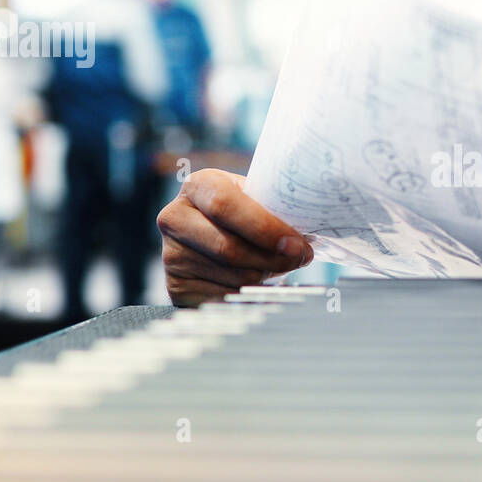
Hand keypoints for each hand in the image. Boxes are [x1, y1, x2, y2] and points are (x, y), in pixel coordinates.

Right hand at [157, 168, 312, 306]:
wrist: (211, 235)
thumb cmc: (241, 214)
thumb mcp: (253, 199)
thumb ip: (274, 209)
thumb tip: (309, 235)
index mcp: (197, 185)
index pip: (226, 206)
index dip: (265, 228)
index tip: (296, 244)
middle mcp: (174, 217)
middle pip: (228, 248)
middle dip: (272, 258)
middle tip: (299, 259)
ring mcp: (171, 254)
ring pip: (231, 275)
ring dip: (265, 275)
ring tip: (278, 266)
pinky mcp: (176, 285)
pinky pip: (223, 296)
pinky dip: (250, 293)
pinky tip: (259, 282)